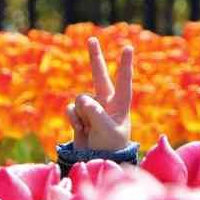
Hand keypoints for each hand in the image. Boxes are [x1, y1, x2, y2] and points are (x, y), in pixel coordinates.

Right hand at [68, 36, 133, 151]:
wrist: (97, 161)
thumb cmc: (110, 147)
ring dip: (82, 115)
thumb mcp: (106, 130)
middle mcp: (106, 102)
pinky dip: (74, 119)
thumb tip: (82, 100)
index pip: (123, 81)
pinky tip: (81, 130)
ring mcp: (92, 107)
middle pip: (99, 75)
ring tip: (90, 129)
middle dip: (95, 57)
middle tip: (91, 39)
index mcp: (120, 105)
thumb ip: (95, 112)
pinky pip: (71, 109)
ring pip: (80, 99)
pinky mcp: (79, 114)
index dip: (124, 64)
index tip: (128, 47)